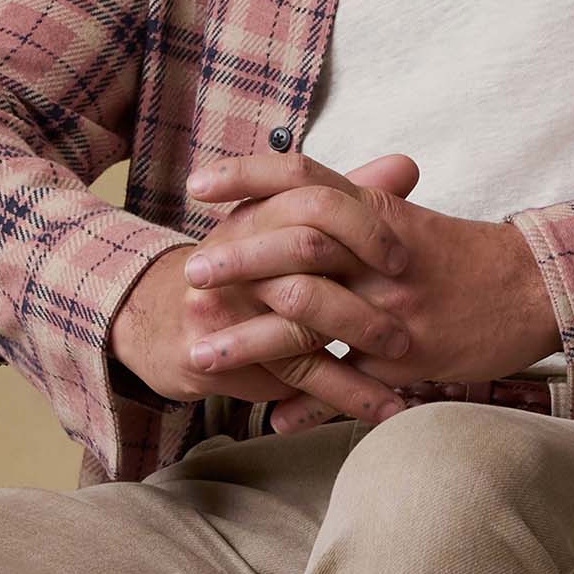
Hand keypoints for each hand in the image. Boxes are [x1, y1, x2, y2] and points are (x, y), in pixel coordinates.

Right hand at [110, 154, 421, 425]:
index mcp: (257, 211)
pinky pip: (297, 376)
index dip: (362, 222)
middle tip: (412, 307)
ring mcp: (225, 302)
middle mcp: (236, 249)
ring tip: (411, 360)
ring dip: (363, 340)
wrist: (161, 320)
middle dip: (367, 275)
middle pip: (308, 249)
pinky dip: (348, 394)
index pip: (309, 193)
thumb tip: (407, 166)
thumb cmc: (242, 272)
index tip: (403, 253)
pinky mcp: (224, 354)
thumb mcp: (285, 228)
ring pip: (304, 318)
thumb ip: (348, 197)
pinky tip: (385, 407)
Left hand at [183, 147, 561, 432]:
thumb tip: (296, 199)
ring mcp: (391, 309)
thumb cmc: (468, 256)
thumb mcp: (407, 222)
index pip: (302, 177)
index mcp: (376, 214)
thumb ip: (354, 212)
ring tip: (201, 356)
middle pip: (295, 246)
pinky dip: (308, 403)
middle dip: (237, 262)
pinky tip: (273, 418)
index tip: (198, 186)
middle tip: (190, 277)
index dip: (246, 176)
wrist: (536, 289)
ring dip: (249, 342)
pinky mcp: (408, 359)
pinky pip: (348, 383)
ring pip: (308, 318)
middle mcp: (378, 256)